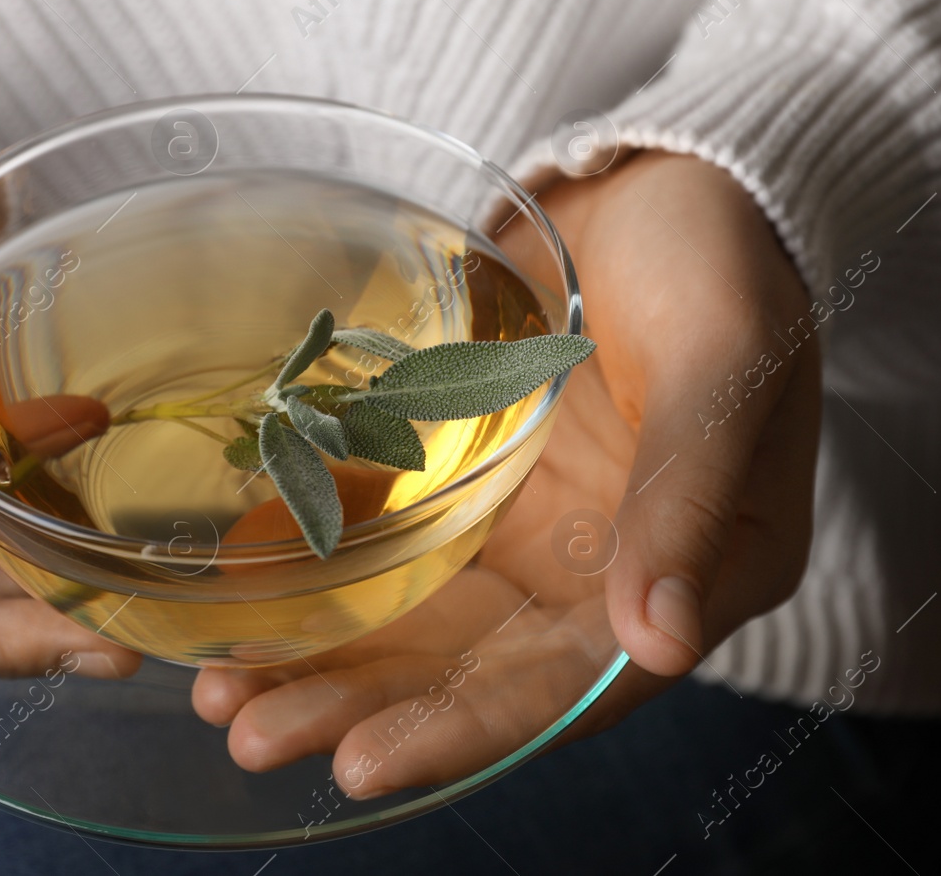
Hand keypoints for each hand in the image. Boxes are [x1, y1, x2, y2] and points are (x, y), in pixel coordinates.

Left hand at [191, 152, 819, 796]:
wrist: (668, 177)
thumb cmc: (721, 263)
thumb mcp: (722, 369)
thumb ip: (690, 502)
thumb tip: (659, 647)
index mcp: (693, 575)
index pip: (574, 683)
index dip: (470, 729)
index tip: (362, 763)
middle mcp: (607, 573)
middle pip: (478, 669)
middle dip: (366, 712)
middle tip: (249, 735)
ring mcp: (534, 527)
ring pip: (422, 620)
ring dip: (326, 662)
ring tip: (218, 694)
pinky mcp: (476, 478)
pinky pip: (392, 539)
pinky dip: (321, 570)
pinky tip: (238, 590)